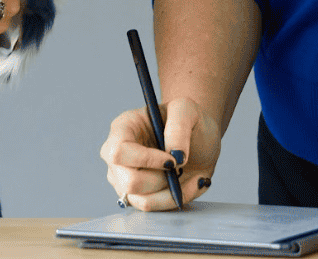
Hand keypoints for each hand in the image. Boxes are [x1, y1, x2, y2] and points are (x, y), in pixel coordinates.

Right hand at [99, 97, 220, 210]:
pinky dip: (176, 199)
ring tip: (190, 175)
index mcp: (123, 128)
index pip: (118, 152)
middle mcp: (117, 156)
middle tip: (179, 168)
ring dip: (171, 192)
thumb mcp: (187, 109)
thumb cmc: (188, 120)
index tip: (173, 161)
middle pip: (127, 182)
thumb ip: (179, 126)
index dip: (145, 160)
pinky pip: (153, 208)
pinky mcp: (138, 196)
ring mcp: (124, 178)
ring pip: (141, 201)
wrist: (200, 139)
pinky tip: (190, 183)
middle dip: (160, 180)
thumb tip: (175, 156)